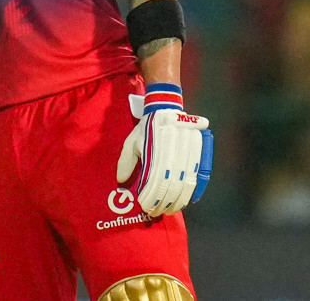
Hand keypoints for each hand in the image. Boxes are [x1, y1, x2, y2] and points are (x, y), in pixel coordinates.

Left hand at [116, 84, 212, 217]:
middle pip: (172, 184)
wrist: (167, 110)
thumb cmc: (146, 128)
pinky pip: (201, 175)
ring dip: (180, 200)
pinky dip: (196, 190)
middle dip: (165, 202)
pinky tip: (188, 201)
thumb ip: (126, 160)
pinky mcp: (200, 152)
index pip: (156, 179)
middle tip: (157, 212)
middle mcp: (175, 151)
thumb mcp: (131, 141)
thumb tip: (121, 180)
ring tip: (171, 210)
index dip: (152, 195)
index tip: (146, 206)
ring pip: (187, 182)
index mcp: (157, 148)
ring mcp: (190, 152)